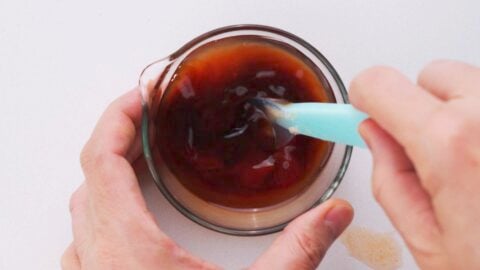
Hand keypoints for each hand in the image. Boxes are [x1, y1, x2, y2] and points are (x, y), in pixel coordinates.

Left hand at [61, 89, 352, 269]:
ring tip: (137, 156)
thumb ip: (299, 249)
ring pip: (82, 206)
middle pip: (90, 174)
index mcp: (130, 247)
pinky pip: (82, 237)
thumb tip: (337, 213)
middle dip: (116, 136)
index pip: (102, 161)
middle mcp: (99, 258)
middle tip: (146, 114)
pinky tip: (125, 212)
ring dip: (104, 173)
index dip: (116, 119)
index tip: (139, 95)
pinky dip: (99, 210)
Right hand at [350, 60, 479, 268]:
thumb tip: (376, 135)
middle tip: (429, 152)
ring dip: (464, 114)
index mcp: (451, 145)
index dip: (366, 100)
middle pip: (432, 75)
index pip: (381, 84)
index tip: (368, 113)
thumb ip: (389, 177)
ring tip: (475, 166)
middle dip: (420, 107)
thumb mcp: (428, 241)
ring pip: (475, 85)